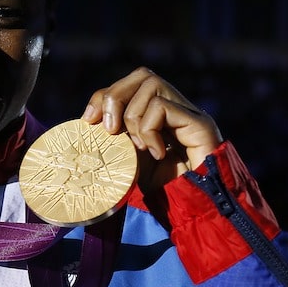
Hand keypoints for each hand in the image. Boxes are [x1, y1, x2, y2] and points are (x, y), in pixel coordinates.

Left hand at [81, 66, 222, 194]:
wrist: (195, 211)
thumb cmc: (164, 190)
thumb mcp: (131, 161)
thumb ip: (117, 138)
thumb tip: (89, 120)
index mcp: (160, 115)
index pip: (131, 85)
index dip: (105, 97)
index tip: (88, 120)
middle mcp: (177, 108)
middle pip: (141, 75)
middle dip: (114, 97)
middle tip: (109, 129)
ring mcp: (189, 113)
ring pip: (150, 84)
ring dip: (133, 116)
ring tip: (139, 147)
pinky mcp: (199, 122)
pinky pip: (161, 106)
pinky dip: (149, 130)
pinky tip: (157, 154)